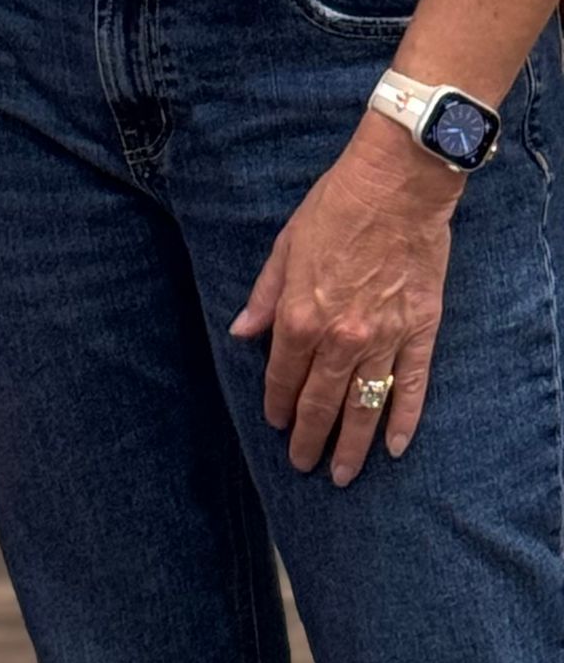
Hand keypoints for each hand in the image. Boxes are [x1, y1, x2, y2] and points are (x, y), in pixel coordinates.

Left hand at [230, 115, 458, 483]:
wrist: (395, 188)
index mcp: (302, 315)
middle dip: (311, 438)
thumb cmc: (334, 209)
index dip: (278, 403)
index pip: (284, 374)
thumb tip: (241, 333)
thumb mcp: (285, 246)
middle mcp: (341, 337)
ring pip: (365, 406)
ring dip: (353, 444)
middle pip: (323, 401)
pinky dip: (404, 420)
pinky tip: (396, 448)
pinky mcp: (420, 332)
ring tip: (343, 474)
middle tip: (305, 466)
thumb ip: (265, 295)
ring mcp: (384, 339)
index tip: (277, 424)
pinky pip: (412, 387)